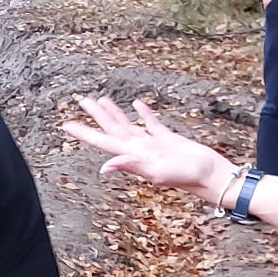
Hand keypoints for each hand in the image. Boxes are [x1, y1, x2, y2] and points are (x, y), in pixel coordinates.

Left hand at [65, 95, 234, 202]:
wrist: (211, 175)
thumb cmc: (187, 176)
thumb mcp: (157, 172)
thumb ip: (131, 166)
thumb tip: (105, 168)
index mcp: (133, 156)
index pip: (103, 141)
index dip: (84, 133)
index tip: (66, 124)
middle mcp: (139, 149)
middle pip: (112, 128)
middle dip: (96, 115)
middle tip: (81, 100)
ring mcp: (152, 144)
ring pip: (128, 124)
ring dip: (114, 112)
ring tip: (101, 99)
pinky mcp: (168, 139)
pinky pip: (151, 123)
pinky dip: (143, 113)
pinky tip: (136, 104)